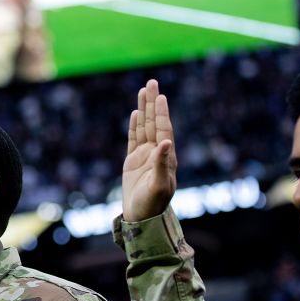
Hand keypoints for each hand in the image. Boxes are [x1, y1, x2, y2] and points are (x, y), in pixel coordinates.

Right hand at [122, 79, 177, 221]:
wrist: (141, 217)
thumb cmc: (152, 204)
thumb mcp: (159, 186)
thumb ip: (162, 164)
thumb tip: (166, 142)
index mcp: (166, 157)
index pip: (164, 129)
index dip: (161, 113)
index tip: (161, 96)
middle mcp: (157, 153)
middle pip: (154, 123)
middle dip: (153, 103)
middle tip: (152, 82)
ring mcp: (144, 156)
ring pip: (143, 127)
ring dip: (143, 109)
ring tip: (143, 91)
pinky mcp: (132, 161)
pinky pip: (133, 139)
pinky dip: (134, 125)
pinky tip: (135, 113)